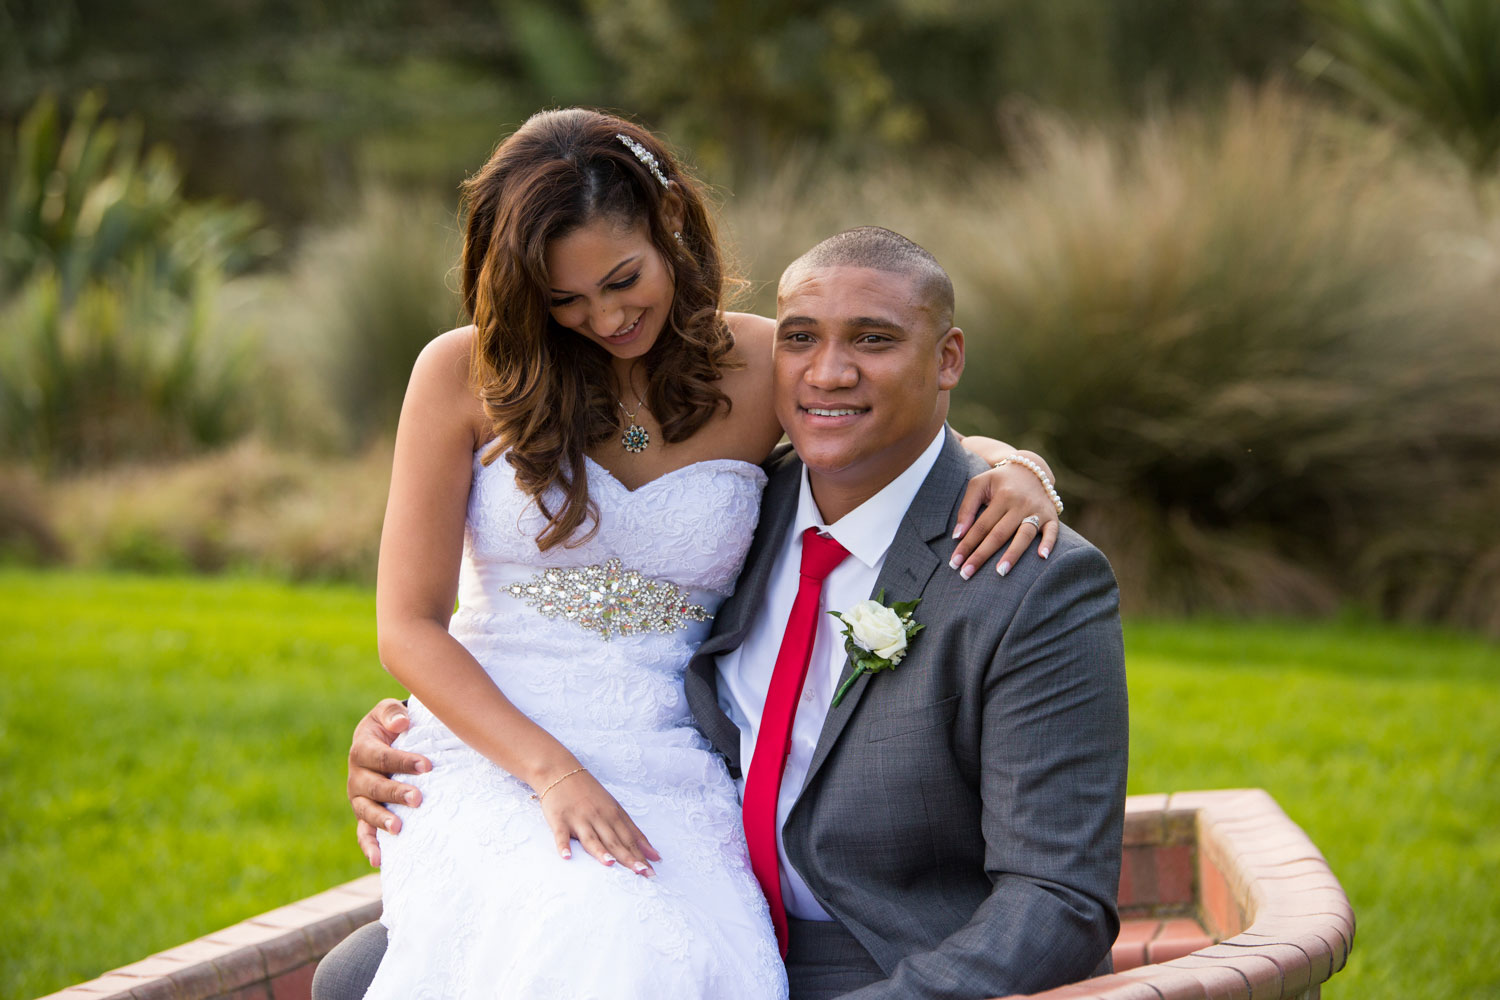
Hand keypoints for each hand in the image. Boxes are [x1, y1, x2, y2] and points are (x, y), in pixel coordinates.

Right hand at [348, 698, 432, 866]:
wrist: (381, 740)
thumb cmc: (390, 724)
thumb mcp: (387, 712)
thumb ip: (392, 714)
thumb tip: (401, 724)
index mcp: (362, 749)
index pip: (381, 757)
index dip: (402, 761)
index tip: (427, 765)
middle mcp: (357, 776)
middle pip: (374, 786)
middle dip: (396, 793)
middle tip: (418, 798)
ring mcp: (359, 798)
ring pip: (367, 811)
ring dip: (382, 820)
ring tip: (399, 828)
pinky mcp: (365, 814)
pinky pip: (363, 832)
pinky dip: (368, 846)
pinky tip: (378, 860)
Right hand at [537, 767, 660, 877]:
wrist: (561, 772)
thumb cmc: (590, 793)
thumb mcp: (614, 808)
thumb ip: (632, 832)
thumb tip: (654, 855)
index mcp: (614, 814)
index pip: (630, 839)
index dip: (641, 856)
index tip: (652, 872)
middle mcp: (599, 817)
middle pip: (615, 841)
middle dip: (628, 857)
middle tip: (641, 872)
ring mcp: (579, 819)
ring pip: (591, 838)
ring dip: (600, 851)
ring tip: (610, 863)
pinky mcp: (559, 820)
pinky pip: (561, 835)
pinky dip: (563, 845)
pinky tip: (567, 856)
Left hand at [950, 459, 1060, 578]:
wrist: (1031, 469)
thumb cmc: (999, 481)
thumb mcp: (979, 484)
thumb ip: (967, 508)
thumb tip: (958, 535)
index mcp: (1002, 496)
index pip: (981, 526)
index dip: (967, 545)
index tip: (954, 562)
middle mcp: (1020, 503)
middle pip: (999, 534)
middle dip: (982, 555)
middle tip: (966, 574)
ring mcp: (1037, 510)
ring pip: (1024, 535)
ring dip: (1013, 554)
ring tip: (1000, 573)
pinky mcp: (1051, 516)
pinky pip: (1052, 531)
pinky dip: (1048, 543)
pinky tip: (1041, 557)